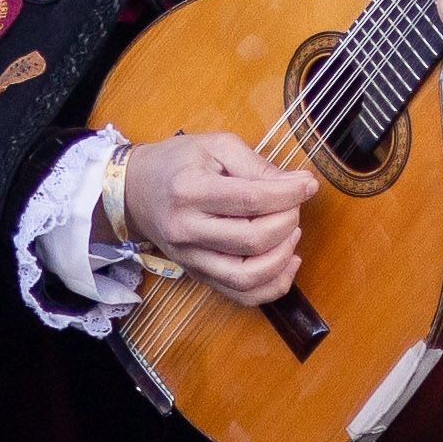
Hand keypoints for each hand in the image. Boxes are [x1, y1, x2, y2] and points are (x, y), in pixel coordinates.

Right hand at [120, 132, 316, 306]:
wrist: (134, 190)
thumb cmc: (177, 162)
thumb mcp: (215, 146)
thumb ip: (256, 164)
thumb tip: (297, 183)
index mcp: (189, 191)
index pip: (250, 199)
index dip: (288, 194)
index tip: (308, 185)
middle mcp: (187, 230)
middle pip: (252, 240)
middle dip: (287, 222)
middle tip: (294, 205)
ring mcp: (191, 259)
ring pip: (246, 277)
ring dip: (282, 258)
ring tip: (291, 233)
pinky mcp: (198, 276)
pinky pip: (240, 295)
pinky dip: (272, 286)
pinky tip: (287, 262)